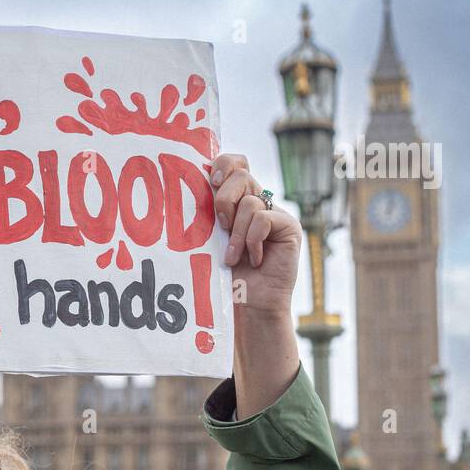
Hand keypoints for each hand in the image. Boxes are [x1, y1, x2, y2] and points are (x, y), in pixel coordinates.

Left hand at [211, 153, 303, 416]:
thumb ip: (202, 213)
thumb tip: (180, 184)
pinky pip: (266, 218)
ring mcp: (274, 213)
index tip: (210, 180)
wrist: (245, 307)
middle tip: (218, 225)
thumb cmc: (219, 278)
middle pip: (241, 172)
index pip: (233, 162)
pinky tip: (252, 259)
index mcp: (235, 199)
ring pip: (251, 200)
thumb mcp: (205, 240)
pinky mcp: (289, 228)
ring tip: (231, 256)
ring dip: (235, 232)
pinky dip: (252, 240)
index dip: (223, 163)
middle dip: (223, 197)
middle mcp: (256, 201)